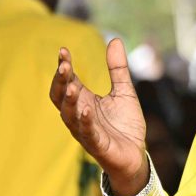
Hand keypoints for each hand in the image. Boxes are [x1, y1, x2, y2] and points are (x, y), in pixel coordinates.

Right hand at [49, 38, 148, 195]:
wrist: (135, 155)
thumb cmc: (124, 125)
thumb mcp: (124, 91)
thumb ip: (118, 68)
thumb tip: (115, 40)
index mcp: (83, 100)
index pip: (67, 81)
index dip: (63, 67)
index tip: (63, 50)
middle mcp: (79, 114)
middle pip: (60, 97)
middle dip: (60, 81)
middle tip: (64, 65)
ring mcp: (85, 130)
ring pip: (69, 115)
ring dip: (69, 100)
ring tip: (72, 85)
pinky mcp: (97, 144)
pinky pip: (87, 133)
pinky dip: (85, 121)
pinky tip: (86, 109)